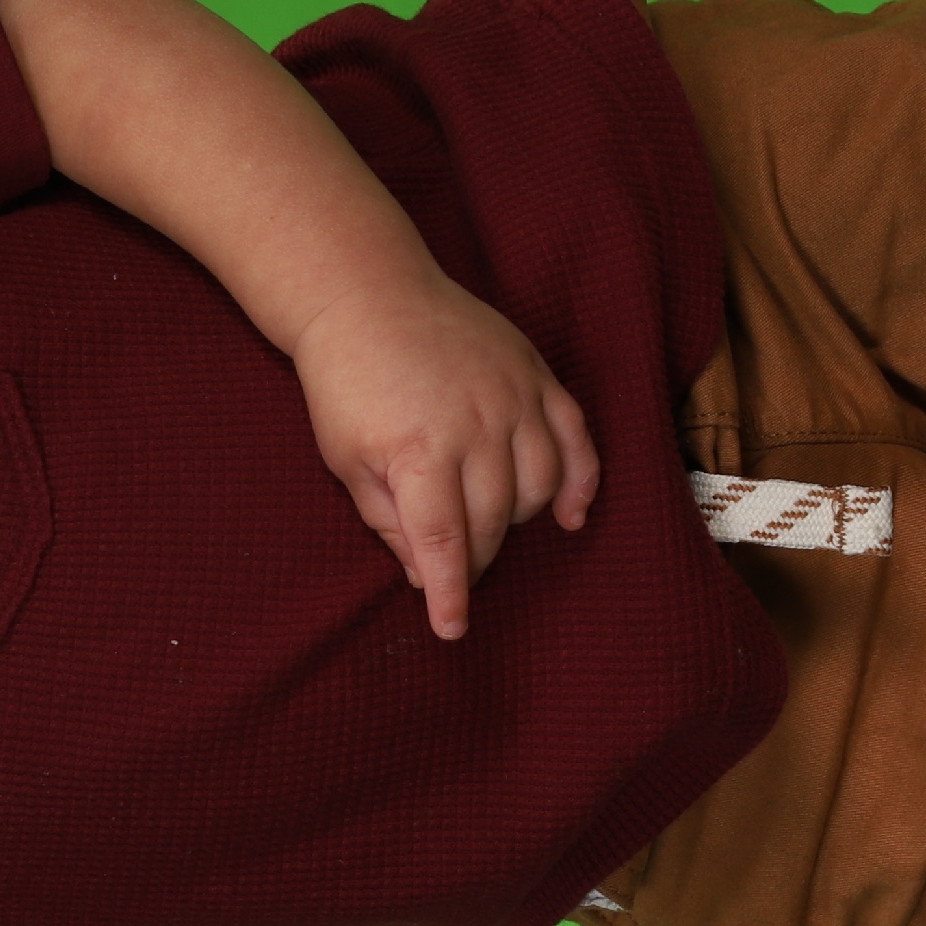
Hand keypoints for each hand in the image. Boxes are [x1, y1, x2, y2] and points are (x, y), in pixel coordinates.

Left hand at [288, 267, 600, 637]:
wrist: (369, 295)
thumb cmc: (347, 384)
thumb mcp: (345, 460)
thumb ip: (387, 520)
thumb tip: (424, 574)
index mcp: (419, 451)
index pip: (446, 541)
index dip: (450, 593)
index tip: (451, 629)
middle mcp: (476, 426)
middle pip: (492, 521)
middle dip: (474, 558)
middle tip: (455, 568)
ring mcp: (513, 398)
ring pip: (538, 488)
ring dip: (517, 523)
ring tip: (489, 526)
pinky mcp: (536, 375)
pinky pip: (576, 438)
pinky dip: (580, 482)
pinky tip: (569, 516)